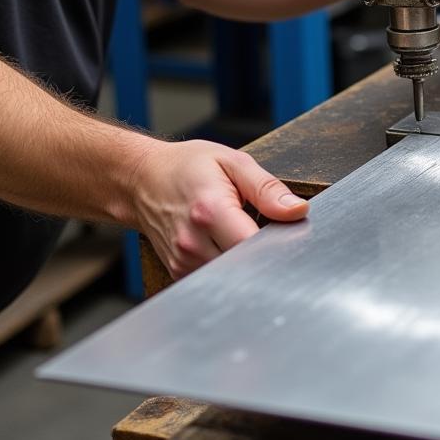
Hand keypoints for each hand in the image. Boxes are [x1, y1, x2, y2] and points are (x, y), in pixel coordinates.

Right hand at [126, 138, 308, 279]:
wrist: (141, 180)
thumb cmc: (186, 166)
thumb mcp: (233, 163)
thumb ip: (267, 188)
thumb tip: (298, 210)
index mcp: (210, 210)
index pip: (254, 246)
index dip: (278, 242)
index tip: (286, 232)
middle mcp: (193, 241)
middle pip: (245, 265)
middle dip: (264, 252)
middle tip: (268, 230)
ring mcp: (184, 260)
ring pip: (232, 275)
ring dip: (246, 259)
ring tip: (243, 231)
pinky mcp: (180, 271)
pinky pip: (215, 276)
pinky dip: (229, 264)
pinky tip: (227, 243)